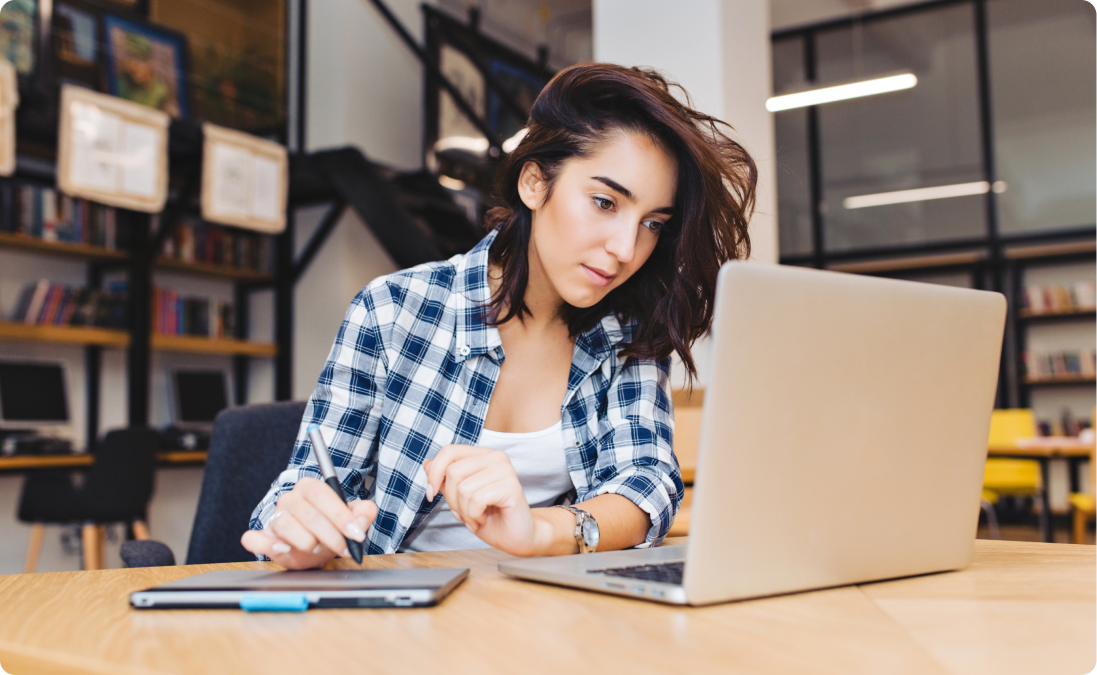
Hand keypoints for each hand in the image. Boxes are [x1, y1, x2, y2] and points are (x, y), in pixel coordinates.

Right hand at [240, 477, 377, 569]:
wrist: (314, 547)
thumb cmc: (332, 528)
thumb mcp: (353, 518)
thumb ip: (363, 513)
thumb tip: (361, 518)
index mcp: (310, 488)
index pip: (322, 494)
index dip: (340, 515)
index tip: (356, 534)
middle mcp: (289, 499)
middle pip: (309, 514)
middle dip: (331, 535)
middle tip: (344, 549)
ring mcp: (274, 518)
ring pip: (286, 526)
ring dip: (306, 542)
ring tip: (317, 548)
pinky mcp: (262, 538)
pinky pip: (253, 539)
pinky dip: (266, 546)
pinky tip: (283, 550)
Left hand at [425, 444, 546, 555]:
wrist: (517, 537)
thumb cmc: (491, 518)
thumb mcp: (460, 498)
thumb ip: (446, 480)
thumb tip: (427, 464)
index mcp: (483, 455)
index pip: (449, 451)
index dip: (434, 474)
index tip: (431, 494)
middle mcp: (496, 457)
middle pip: (453, 472)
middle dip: (452, 500)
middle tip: (465, 513)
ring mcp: (505, 470)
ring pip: (463, 488)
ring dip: (464, 511)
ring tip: (476, 517)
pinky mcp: (511, 486)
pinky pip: (476, 500)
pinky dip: (474, 516)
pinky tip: (484, 518)